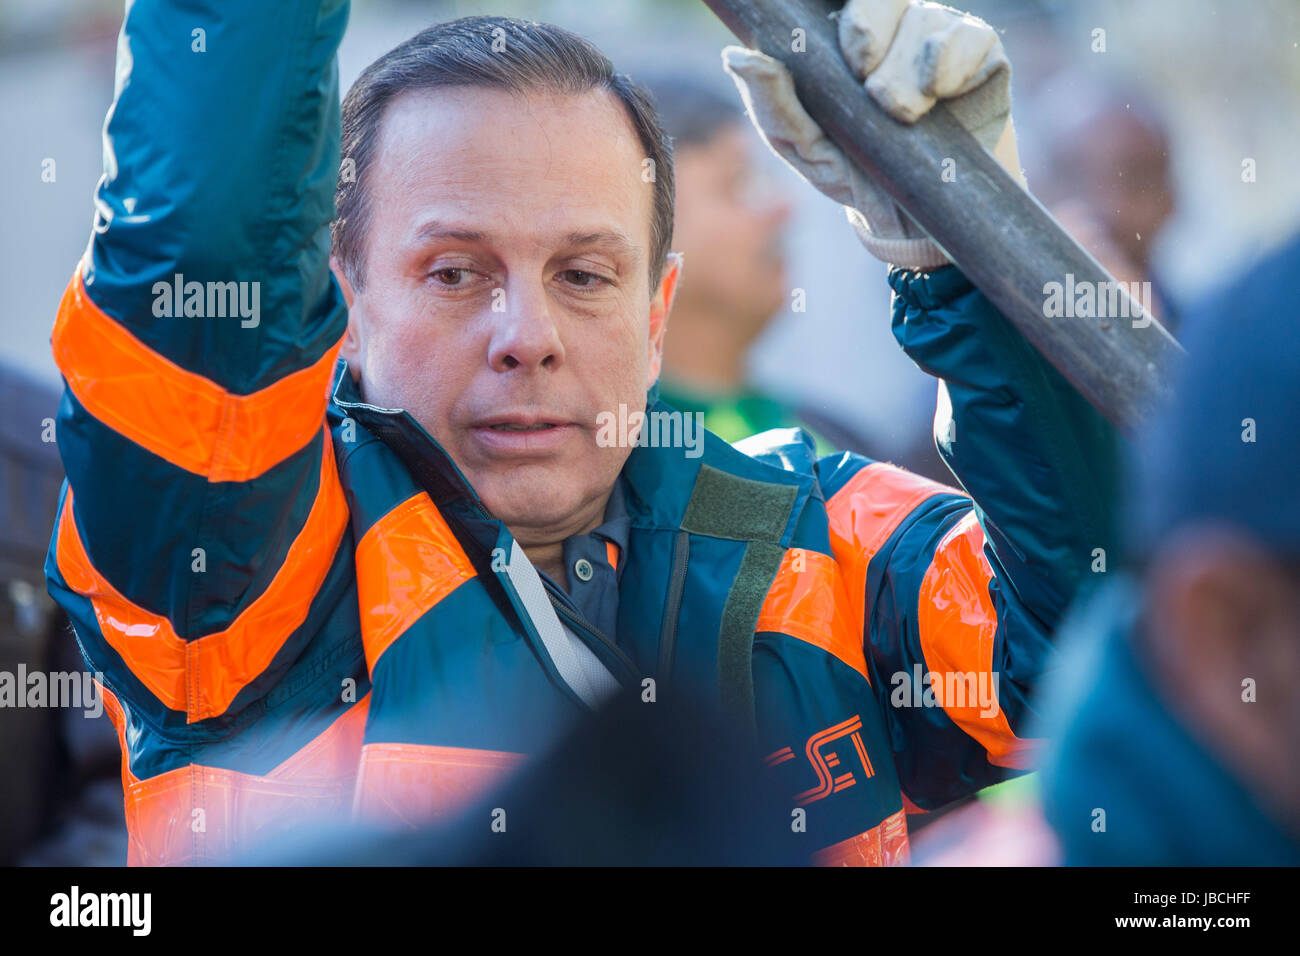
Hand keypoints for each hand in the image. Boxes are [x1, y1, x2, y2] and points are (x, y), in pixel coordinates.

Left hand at [723, 0, 1023, 268]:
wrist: (912, 222)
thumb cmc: (851, 175)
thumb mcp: (802, 148)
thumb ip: (772, 104)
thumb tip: (737, 56)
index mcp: (848, 38)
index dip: (846, 14)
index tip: (846, 56)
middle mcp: (895, 27)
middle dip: (870, 35)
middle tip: (867, 82)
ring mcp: (939, 37)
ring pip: (926, 17)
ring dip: (907, 69)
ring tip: (902, 115)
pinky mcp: (982, 57)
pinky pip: (970, 38)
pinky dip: (949, 66)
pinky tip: (939, 96)